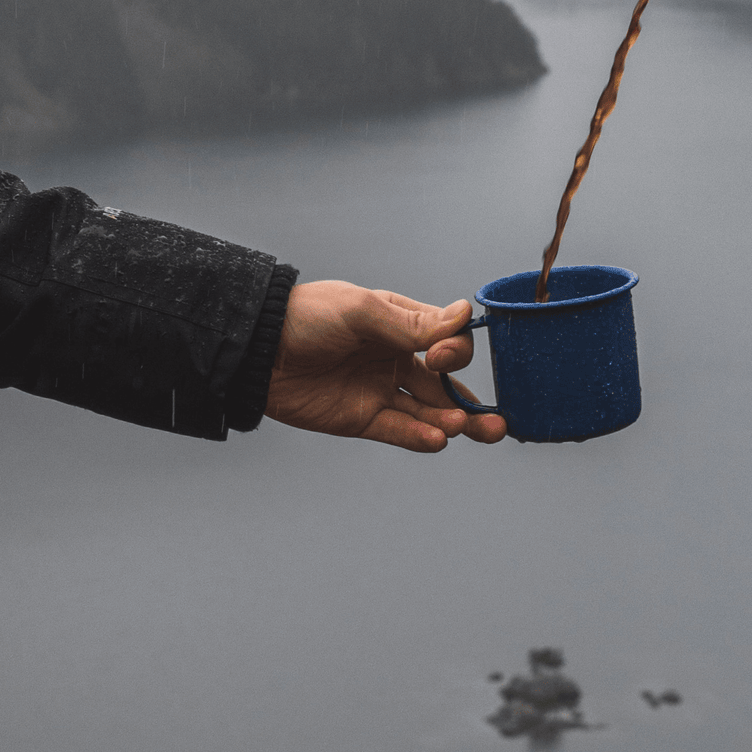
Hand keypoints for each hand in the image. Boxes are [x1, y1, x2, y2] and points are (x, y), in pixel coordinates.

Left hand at [264, 281, 506, 453]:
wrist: (257, 350)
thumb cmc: (308, 316)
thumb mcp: (362, 312)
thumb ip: (411, 323)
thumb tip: (464, 314)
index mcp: (402, 324)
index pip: (447, 340)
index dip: (455, 351)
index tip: (440, 356)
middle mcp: (398, 358)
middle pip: (447, 383)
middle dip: (471, 401)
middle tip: (493, 420)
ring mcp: (381, 390)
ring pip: (430, 411)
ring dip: (453, 421)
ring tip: (467, 429)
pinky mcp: (362, 418)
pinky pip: (399, 430)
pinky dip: (420, 436)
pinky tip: (437, 439)